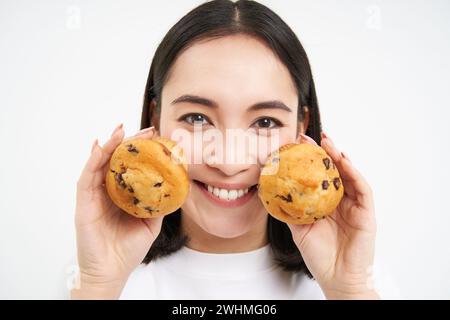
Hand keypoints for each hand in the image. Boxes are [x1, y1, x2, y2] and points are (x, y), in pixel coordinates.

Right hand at [72, 124, 162, 298]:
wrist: (112, 272)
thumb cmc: (128, 249)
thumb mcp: (151, 223)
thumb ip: (159, 204)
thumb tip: (177, 186)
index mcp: (122, 194)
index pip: (130, 165)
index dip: (141, 150)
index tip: (157, 137)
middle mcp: (107, 190)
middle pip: (116, 159)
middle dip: (130, 142)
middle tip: (147, 131)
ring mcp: (94, 195)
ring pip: (100, 163)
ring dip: (110, 145)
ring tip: (121, 131)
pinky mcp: (83, 203)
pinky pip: (86, 177)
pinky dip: (93, 160)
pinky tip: (101, 147)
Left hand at [287, 132, 377, 299]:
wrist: (337, 278)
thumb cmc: (319, 256)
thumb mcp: (298, 228)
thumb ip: (289, 210)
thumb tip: (270, 192)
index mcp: (325, 203)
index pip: (318, 176)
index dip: (309, 160)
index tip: (294, 146)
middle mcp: (341, 200)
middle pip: (334, 170)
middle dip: (323, 152)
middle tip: (308, 138)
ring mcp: (355, 205)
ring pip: (349, 174)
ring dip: (339, 156)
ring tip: (327, 142)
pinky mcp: (367, 212)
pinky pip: (362, 189)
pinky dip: (354, 173)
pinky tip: (344, 161)